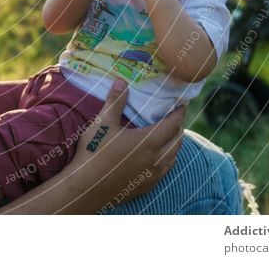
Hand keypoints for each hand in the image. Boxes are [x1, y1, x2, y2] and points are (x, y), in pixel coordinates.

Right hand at [66, 79, 183, 212]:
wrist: (86, 187)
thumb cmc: (94, 152)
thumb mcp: (103, 123)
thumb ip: (115, 101)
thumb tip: (121, 81)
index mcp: (149, 142)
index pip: (173, 124)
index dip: (179, 113)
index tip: (182, 104)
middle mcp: (156, 159)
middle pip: (177, 141)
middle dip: (179, 127)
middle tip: (175, 117)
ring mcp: (152, 175)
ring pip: (173, 157)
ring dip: (175, 144)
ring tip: (170, 136)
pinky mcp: (146, 186)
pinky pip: (165, 171)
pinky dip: (168, 160)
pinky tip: (160, 159)